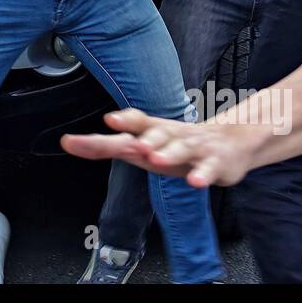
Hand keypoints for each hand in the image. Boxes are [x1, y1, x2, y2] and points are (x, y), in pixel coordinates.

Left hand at [60, 108, 258, 188]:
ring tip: (154, 157)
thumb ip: (111, 144)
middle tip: (123, 136)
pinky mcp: (215, 163)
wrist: (231, 142)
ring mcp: (195, 147)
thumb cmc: (180, 144)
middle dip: (141, 135)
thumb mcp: (146, 143)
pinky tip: (195, 182)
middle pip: (155, 133)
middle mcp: (172, 135)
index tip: (107, 120)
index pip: (137, 122)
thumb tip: (70, 143)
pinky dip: (202, 175)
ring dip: (168, 152)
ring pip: (181, 148)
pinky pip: (208, 170)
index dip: (123, 121)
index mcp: (155, 130)